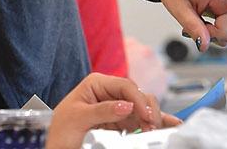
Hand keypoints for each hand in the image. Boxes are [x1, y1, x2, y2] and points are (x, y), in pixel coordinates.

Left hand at [45, 73, 179, 148]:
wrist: (57, 147)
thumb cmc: (59, 130)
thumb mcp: (77, 118)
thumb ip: (102, 110)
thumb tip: (126, 105)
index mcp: (96, 84)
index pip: (125, 86)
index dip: (138, 99)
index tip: (146, 115)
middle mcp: (109, 93)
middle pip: (138, 95)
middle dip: (147, 109)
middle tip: (152, 126)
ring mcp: (116, 108)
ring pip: (142, 108)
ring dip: (153, 117)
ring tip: (158, 129)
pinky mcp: (121, 122)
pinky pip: (141, 120)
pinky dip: (154, 122)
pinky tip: (170, 124)